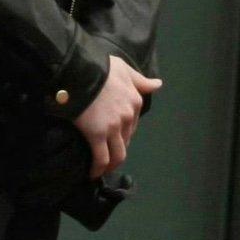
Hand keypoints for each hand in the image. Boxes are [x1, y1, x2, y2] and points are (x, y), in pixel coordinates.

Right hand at [73, 56, 162, 178]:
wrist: (80, 69)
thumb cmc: (100, 66)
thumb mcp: (124, 68)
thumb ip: (140, 80)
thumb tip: (158, 84)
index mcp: (135, 100)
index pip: (134, 124)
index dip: (124, 132)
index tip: (114, 136)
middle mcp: (128, 116)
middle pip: (126, 140)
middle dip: (118, 148)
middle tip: (106, 151)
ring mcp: (113, 127)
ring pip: (118, 154)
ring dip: (111, 164)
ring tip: (102, 168)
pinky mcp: (97, 135)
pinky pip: (101, 158)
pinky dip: (98, 169)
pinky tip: (92, 173)